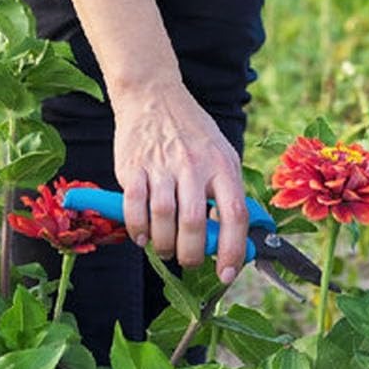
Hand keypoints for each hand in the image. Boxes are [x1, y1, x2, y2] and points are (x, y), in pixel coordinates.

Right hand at [110, 75, 248, 283]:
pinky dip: (138, 229)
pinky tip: (143, 235)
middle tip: (189, 259)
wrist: (153, 95)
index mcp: (221, 164)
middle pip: (195, 224)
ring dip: (164, 245)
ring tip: (165, 248)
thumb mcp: (220, 153)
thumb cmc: (191, 131)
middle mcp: (194, 165)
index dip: (232, 250)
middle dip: (192, 254)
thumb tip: (231, 239)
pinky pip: (134, 207)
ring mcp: (162, 165)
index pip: (234, 214)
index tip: (227, 273)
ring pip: (164, 219)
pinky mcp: (134, 167)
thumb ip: (226, 192)